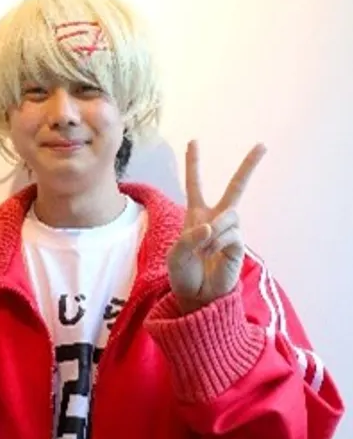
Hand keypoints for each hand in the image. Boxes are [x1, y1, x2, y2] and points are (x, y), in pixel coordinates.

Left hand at [167, 140, 265, 313]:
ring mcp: (229, 231)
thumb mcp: (175, 255)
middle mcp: (215, 219)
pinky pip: (231, 234)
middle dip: (248, 167)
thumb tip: (211, 226)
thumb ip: (189, 237)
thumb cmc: (183, 275)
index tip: (194, 141)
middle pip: (236, 188)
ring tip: (206, 250)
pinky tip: (213, 255)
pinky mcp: (238, 245)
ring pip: (230, 215)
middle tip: (262, 145)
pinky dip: (218, 243)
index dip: (193, 164)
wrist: (197, 297)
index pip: (194, 185)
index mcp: (196, 216)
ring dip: (215, 230)